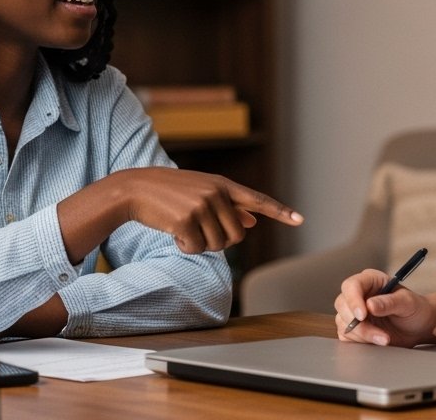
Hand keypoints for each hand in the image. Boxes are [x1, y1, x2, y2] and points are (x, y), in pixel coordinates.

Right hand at [111, 168, 302, 253]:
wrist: (135, 188)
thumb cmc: (170, 193)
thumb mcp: (202, 193)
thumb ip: (228, 207)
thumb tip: (252, 223)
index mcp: (223, 185)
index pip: (257, 200)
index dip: (279, 211)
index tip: (300, 219)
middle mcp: (216, 193)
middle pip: (236, 236)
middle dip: (219, 241)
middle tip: (198, 228)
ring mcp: (201, 206)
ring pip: (217, 246)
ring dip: (200, 244)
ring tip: (183, 225)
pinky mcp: (185, 220)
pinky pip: (196, 249)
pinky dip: (185, 247)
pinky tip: (173, 232)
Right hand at [334, 269, 435, 347]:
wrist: (419, 326)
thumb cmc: (416, 309)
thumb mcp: (408, 303)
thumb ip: (390, 302)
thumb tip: (370, 305)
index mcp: (371, 280)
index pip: (351, 285)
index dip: (353, 300)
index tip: (362, 315)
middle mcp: (359, 294)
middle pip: (342, 304)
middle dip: (358, 323)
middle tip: (379, 333)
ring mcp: (354, 311)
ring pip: (343, 322)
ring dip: (362, 334)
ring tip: (384, 339)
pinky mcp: (354, 327)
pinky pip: (346, 335)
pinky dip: (360, 341)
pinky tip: (377, 341)